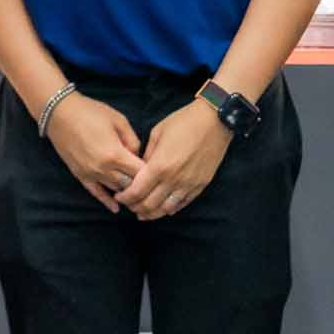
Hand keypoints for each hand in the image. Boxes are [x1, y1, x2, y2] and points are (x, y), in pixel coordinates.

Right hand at [43, 92, 146, 213]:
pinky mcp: (80, 176)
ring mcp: (91, 174)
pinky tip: (116, 208)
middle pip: (129, 184)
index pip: (140, 172)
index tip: (157, 170)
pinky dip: (107, 201)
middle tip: (150, 183)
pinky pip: (96, 193)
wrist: (60, 113)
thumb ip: (132, 140)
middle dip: (140, 184)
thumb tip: (137, 155)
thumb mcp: (119, 120)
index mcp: (115, 154)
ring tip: (138, 193)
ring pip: (115, 190)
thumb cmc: (91, 112)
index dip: (151, 173)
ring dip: (126, 190)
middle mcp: (103, 168)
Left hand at [116, 99, 231, 219]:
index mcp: (160, 166)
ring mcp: (188, 184)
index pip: (137, 191)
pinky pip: (182, 204)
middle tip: (129, 204)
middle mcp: (173, 179)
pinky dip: (170, 209)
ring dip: (151, 213)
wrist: (214, 121)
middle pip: (149, 204)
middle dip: (135, 207)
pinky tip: (163, 208)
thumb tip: (140, 170)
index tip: (119, 196)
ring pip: (166, 209)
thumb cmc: (183, 122)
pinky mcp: (200, 185)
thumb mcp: (157, 133)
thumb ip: (147, 155)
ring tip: (143, 212)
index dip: (125, 197)